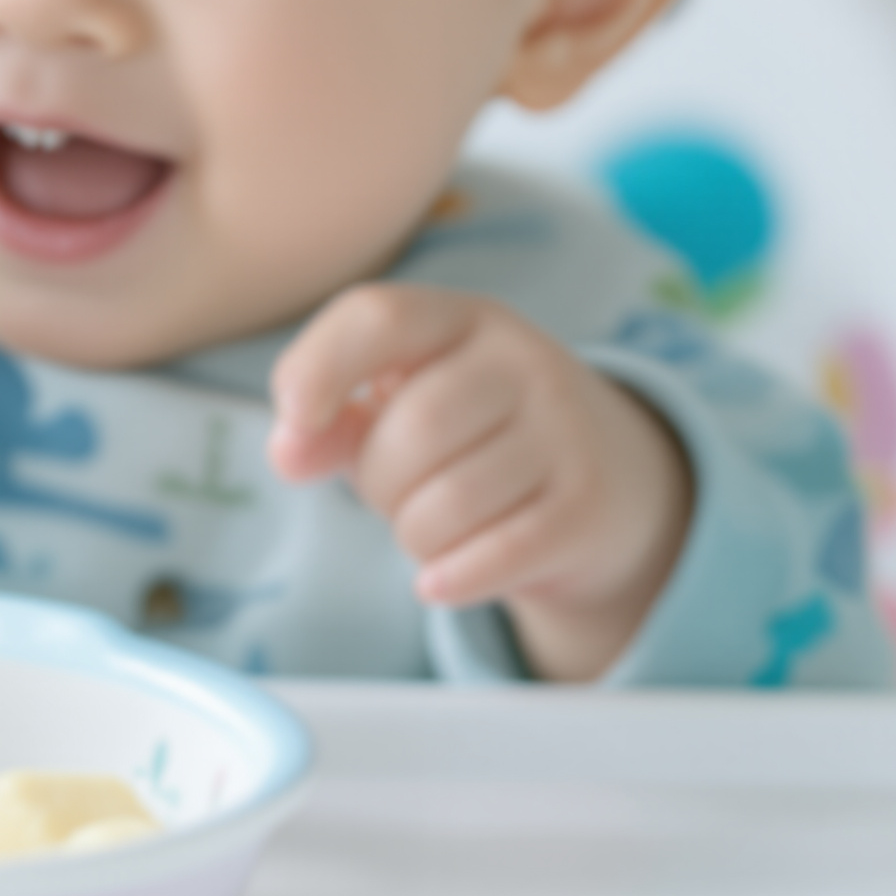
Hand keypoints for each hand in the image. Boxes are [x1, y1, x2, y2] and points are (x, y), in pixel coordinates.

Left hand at [266, 283, 691, 680]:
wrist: (609, 480)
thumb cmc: (468, 437)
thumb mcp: (398, 407)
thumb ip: (326, 421)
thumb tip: (287, 451)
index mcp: (460, 318)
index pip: (378, 317)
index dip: (318, 367)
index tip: (294, 419)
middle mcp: (523, 361)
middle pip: (411, 430)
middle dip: (378, 482)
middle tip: (397, 491)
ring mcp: (565, 431)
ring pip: (446, 504)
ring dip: (413, 535)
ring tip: (432, 523)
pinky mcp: (587, 505)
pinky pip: (492, 556)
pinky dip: (449, 577)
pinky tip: (440, 578)